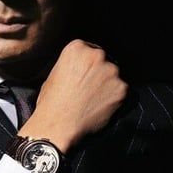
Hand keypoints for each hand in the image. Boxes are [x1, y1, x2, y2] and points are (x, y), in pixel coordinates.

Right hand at [21, 39, 127, 153]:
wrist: (58, 124)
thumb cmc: (51, 103)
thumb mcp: (53, 75)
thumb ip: (71, 66)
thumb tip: (79, 71)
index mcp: (77, 48)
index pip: (89, 49)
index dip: (88, 64)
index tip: (87, 72)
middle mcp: (96, 55)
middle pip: (104, 60)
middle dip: (99, 73)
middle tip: (89, 88)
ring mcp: (111, 72)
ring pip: (114, 76)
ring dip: (108, 85)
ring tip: (93, 100)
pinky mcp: (121, 89)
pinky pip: (121, 91)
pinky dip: (114, 99)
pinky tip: (100, 106)